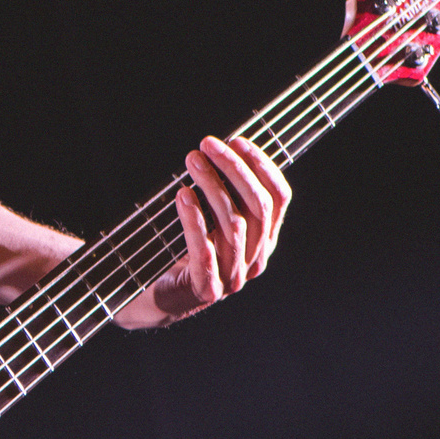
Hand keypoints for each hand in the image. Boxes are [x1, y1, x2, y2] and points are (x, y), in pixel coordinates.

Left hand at [115, 135, 290, 327]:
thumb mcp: (212, 220)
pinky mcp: (207, 289)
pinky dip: (194, 220)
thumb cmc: (186, 250)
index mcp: (264, 239)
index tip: (238, 140)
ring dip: (212, 186)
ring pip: (234, 225)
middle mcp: (256, 258)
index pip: (279, 199)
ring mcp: (234, 276)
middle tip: (208, 144)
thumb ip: (225, 195)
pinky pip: (205, 250)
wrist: (161, 298)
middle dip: (235, 169)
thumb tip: (222, 150)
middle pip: (258, 207)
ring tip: (192, 160)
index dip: (262, 167)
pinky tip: (182, 195)